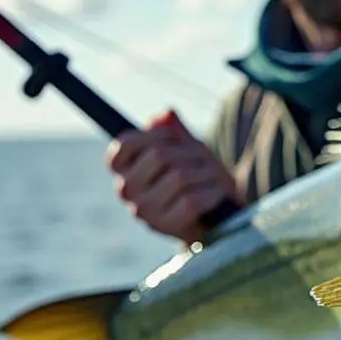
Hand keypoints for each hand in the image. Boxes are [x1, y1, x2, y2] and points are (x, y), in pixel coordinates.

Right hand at [105, 109, 242, 243]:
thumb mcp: (186, 151)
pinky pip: (192, 200)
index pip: (124, 144)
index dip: (154, 134)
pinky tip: (217, 192)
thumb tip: (166, 114)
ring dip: (206, 172)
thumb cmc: (198, 178)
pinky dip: (212, 192)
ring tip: (214, 176)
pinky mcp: (164, 225)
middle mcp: (126, 190)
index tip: (172, 137)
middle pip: (160, 155)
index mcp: (123, 170)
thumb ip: (175, 132)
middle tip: (203, 159)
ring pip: (180, 177)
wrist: (214, 217)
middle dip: (190, 152)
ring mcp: (143, 210)